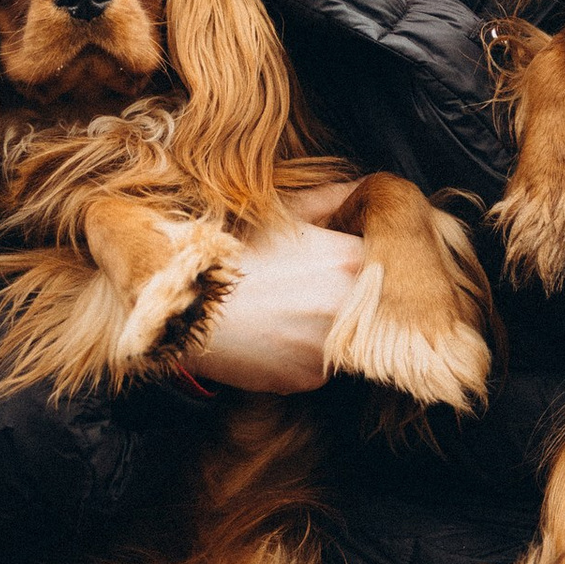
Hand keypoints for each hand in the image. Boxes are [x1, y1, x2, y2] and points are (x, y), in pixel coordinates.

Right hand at [189, 206, 364, 392]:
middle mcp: (349, 306)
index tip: (334, 262)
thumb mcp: (281, 211)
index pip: (381, 261)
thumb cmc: (231, 250)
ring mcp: (330, 346)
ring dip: (323, 328)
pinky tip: (272, 336)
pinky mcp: (309, 376)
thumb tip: (363, 186)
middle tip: (305, 288)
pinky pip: (318, 365)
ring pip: (343, 337)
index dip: (359, 260)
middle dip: (347, 296)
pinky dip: (300, 354)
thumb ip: (331, 197)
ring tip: (285, 311)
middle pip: (367, 303)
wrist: (183, 300)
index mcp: (350, 260)